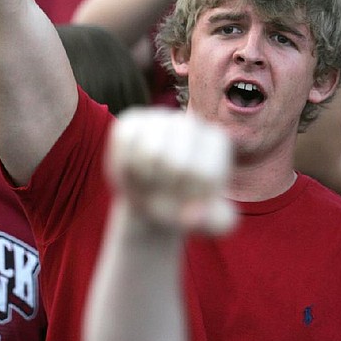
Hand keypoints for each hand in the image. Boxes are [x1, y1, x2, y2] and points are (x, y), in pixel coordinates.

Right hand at [105, 107, 236, 234]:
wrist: (153, 196)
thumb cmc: (186, 207)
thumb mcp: (210, 223)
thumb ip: (215, 223)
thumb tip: (193, 216)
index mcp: (217, 142)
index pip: (205, 174)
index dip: (190, 200)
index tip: (189, 205)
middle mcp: (191, 123)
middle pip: (175, 164)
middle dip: (164, 195)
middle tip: (163, 201)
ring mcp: (160, 117)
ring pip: (148, 154)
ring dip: (144, 184)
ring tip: (149, 189)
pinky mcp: (132, 119)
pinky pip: (124, 144)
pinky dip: (123, 169)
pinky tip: (133, 174)